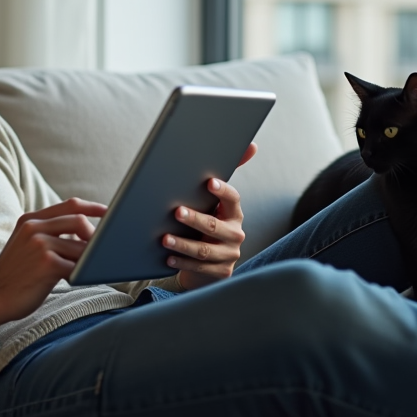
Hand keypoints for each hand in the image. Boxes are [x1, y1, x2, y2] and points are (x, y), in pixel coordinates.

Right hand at [0, 198, 106, 329]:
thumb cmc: (14, 275)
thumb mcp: (27, 245)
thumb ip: (50, 235)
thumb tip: (86, 234)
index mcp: (30, 220)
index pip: (70, 205)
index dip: (93, 208)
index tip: (108, 212)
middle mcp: (34, 228)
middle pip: (80, 221)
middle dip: (95, 236)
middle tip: (100, 250)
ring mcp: (40, 244)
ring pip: (81, 247)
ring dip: (88, 261)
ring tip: (85, 270)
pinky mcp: (47, 264)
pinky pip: (78, 266)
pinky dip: (83, 273)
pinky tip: (77, 279)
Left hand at [165, 142, 256, 290]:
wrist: (208, 263)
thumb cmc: (208, 225)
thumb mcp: (212, 204)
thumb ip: (225, 176)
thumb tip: (252, 144)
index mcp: (234, 213)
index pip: (233, 199)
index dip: (223, 191)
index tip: (209, 183)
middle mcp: (235, 234)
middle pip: (215, 226)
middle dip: (195, 219)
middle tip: (177, 211)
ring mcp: (229, 255)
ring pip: (205, 250)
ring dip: (183, 244)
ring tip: (164, 238)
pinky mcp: (220, 272)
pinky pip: (200, 267)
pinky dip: (182, 262)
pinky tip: (168, 256)